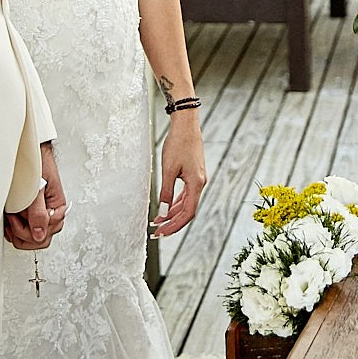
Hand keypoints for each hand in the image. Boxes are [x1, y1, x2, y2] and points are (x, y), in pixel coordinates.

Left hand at [5, 142, 67, 251]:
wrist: (32, 154)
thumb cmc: (38, 166)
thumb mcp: (37, 190)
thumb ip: (38, 213)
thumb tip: (39, 235)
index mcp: (58, 210)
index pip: (44, 235)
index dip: (28, 230)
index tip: (16, 216)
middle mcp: (52, 215)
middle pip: (39, 241)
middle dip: (23, 233)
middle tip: (13, 218)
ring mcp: (42, 215)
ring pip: (32, 239)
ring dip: (18, 231)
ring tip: (11, 217)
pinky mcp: (33, 214)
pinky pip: (26, 231)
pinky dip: (16, 228)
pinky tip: (11, 218)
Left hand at [154, 114, 207, 237]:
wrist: (186, 125)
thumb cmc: (178, 144)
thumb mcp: (168, 169)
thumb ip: (166, 191)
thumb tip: (162, 212)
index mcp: (197, 184)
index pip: (187, 213)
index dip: (174, 225)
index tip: (161, 233)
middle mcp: (200, 183)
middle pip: (188, 211)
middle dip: (172, 223)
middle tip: (157, 232)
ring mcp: (198, 179)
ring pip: (186, 203)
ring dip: (172, 214)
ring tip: (157, 221)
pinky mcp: (193, 174)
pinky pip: (185, 195)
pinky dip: (175, 203)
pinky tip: (165, 208)